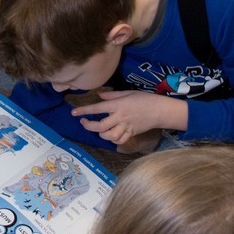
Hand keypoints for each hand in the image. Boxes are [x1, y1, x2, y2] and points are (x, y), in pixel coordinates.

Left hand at [71, 89, 186, 145]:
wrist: (160, 110)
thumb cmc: (145, 99)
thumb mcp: (128, 92)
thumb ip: (112, 95)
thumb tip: (99, 95)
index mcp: (118, 105)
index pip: (97, 108)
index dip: (84, 111)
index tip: (73, 112)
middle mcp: (120, 117)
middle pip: (100, 126)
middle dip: (89, 126)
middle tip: (84, 122)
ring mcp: (126, 127)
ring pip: (108, 136)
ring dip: (101, 134)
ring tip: (99, 130)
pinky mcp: (131, 133)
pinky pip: (119, 141)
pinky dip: (113, 140)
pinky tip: (110, 135)